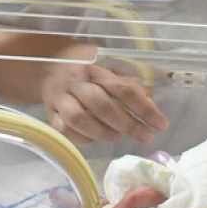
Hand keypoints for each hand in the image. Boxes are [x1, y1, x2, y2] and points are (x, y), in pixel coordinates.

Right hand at [0, 25, 168, 147]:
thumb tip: (151, 102)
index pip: (124, 89)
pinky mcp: (50, 114)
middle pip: (102, 104)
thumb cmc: (85, 71)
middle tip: (145, 137)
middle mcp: (78, 82)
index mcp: (97, 68)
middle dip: (127, 123)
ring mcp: (61, 98)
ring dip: (102, 131)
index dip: (144, 108)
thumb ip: (128, 84)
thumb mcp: (107, 70)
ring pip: (79, 118)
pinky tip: (94, 139)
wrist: (45, 67)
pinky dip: (81, 138)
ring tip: (117, 137)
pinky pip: (64, 130)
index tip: (161, 124)